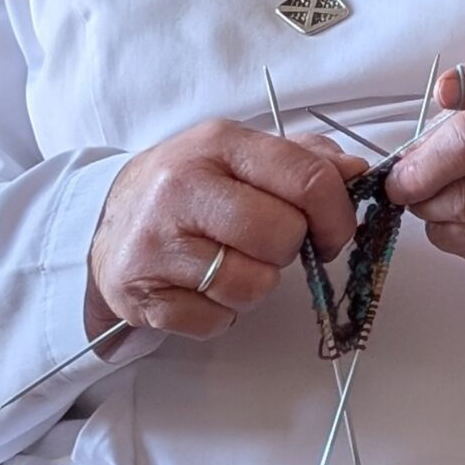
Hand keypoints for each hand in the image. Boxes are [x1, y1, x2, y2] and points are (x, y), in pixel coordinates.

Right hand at [87, 121, 363, 339]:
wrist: (106, 220)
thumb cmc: (189, 187)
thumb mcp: (241, 155)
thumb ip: (304, 159)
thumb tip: (358, 173)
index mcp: (220, 144)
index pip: (306, 179)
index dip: (337, 214)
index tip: (334, 231)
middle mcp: (183, 187)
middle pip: (283, 236)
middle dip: (290, 249)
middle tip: (269, 244)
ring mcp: (157, 243)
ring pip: (253, 285)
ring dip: (257, 284)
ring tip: (232, 263)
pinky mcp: (142, 294)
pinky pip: (216, 320)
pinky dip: (220, 313)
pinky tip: (202, 286)